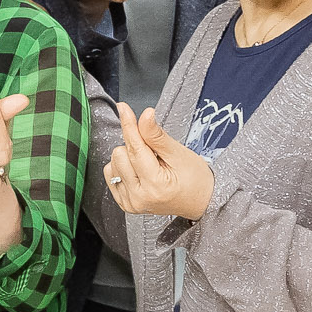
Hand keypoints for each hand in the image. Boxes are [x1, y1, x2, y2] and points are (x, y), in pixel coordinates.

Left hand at [102, 101, 215, 220]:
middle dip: (136, 146)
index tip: (123, 108)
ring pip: (113, 163)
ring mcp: (130, 202)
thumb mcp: (179, 154)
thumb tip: (145, 115)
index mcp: (155, 185)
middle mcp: (139, 197)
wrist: (200, 201)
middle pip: (120, 154)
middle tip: (155, 154)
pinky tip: (139, 171)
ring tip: (149, 165)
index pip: (135, 148)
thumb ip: (157, 136)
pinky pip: (110, 175)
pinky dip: (123, 167)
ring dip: (129, 158)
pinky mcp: (125, 203)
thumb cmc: (195, 179)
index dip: (129, 125)